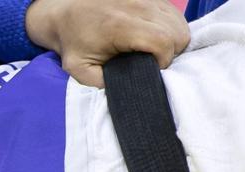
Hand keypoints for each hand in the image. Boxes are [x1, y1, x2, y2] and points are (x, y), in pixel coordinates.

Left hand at [26, 0, 189, 86]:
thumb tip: (128, 91)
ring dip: (172, 40)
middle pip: (177, 33)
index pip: (163, 42)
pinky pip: (173, 13)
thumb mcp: (79, 68)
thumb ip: (102, 83)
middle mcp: (138, 6)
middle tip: (152, 62)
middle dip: (170, 53)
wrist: (66, 12)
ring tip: (152, 50)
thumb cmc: (73, 41)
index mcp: (120, 25)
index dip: (162, 61)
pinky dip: (170, 27)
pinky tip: (153, 37)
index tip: (150, 69)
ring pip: (179, 23)